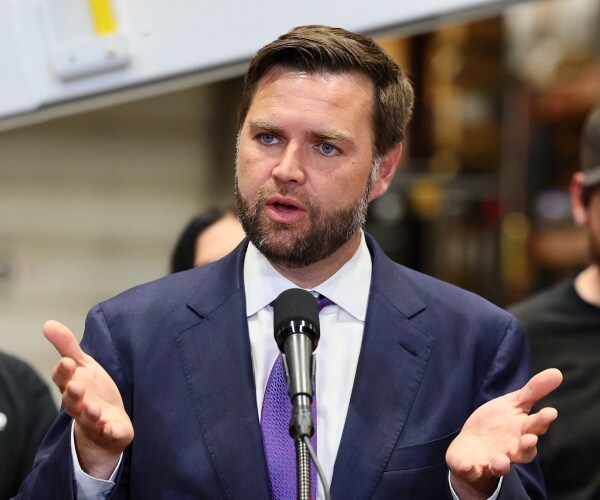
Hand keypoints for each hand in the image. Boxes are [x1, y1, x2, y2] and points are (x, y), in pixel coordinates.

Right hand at [44, 320, 133, 478]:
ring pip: (89, 418)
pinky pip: (111, 434)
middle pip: (72, 401)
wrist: (106, 421)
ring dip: (90, 413)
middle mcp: (80, 405)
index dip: (64, 372)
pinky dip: (113, 432)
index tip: (68, 362)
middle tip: (77, 386)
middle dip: (73, 394)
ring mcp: (95, 420)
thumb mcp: (82, 365)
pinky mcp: (111, 432)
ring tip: (94, 408)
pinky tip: (115, 429)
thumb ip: (67, 346)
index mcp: (72, 386)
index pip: (63, 379)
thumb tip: (48, 323)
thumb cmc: (91, 389)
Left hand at [446, 368, 561, 498]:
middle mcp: (511, 449)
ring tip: (502, 459)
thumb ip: (534, 391)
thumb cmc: (497, 423)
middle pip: (523, 450)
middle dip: (527, 445)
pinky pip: (472, 470)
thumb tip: (558, 372)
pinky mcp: (474, 467)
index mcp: (522, 431)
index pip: (536, 426)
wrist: (471, 446)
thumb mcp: (513, 404)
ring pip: (502, 466)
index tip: (550, 411)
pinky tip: (468, 465)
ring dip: (502, 463)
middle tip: (530, 437)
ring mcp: (493, 460)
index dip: (543, 420)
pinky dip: (470, 468)